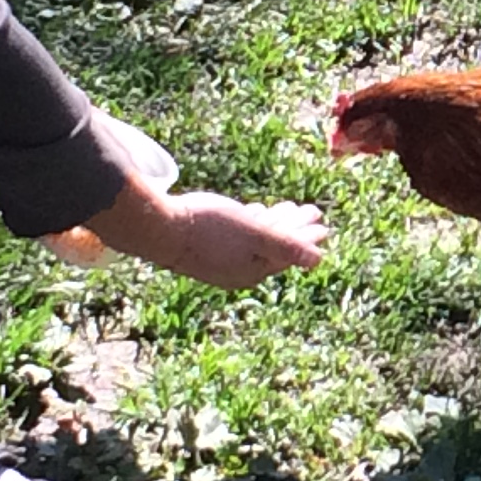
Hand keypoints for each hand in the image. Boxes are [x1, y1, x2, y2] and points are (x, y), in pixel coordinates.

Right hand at [82, 175, 329, 286]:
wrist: (157, 228)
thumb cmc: (208, 228)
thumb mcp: (254, 234)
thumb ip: (286, 246)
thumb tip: (319, 260)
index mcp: (253, 270)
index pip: (289, 253)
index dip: (307, 237)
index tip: (323, 223)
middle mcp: (238, 271)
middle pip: (275, 248)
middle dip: (295, 229)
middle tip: (312, 212)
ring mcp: (219, 262)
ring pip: (256, 242)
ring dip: (275, 224)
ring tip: (286, 209)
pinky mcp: (203, 249)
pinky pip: (237, 239)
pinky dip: (251, 225)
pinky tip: (253, 212)